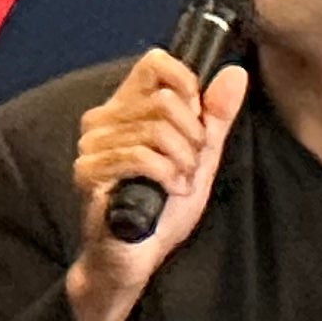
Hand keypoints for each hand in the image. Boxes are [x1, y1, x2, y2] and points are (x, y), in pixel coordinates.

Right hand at [65, 52, 248, 320]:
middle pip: (165, 100)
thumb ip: (216, 116)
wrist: (136, 256)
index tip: (199, 118)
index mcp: (126, 107)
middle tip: (191, 165)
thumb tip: (234, 73)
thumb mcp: (200, 157)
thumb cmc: (162, 207)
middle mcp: (102, 119)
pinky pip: (140, 157)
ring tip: (180, 182)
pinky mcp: (87, 172)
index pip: (154, 64)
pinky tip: (170, 191)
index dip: (187, 84)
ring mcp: (91, 145)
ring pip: (156, 130)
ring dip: (182, 162)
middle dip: (193, 137)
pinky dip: (167, 176)